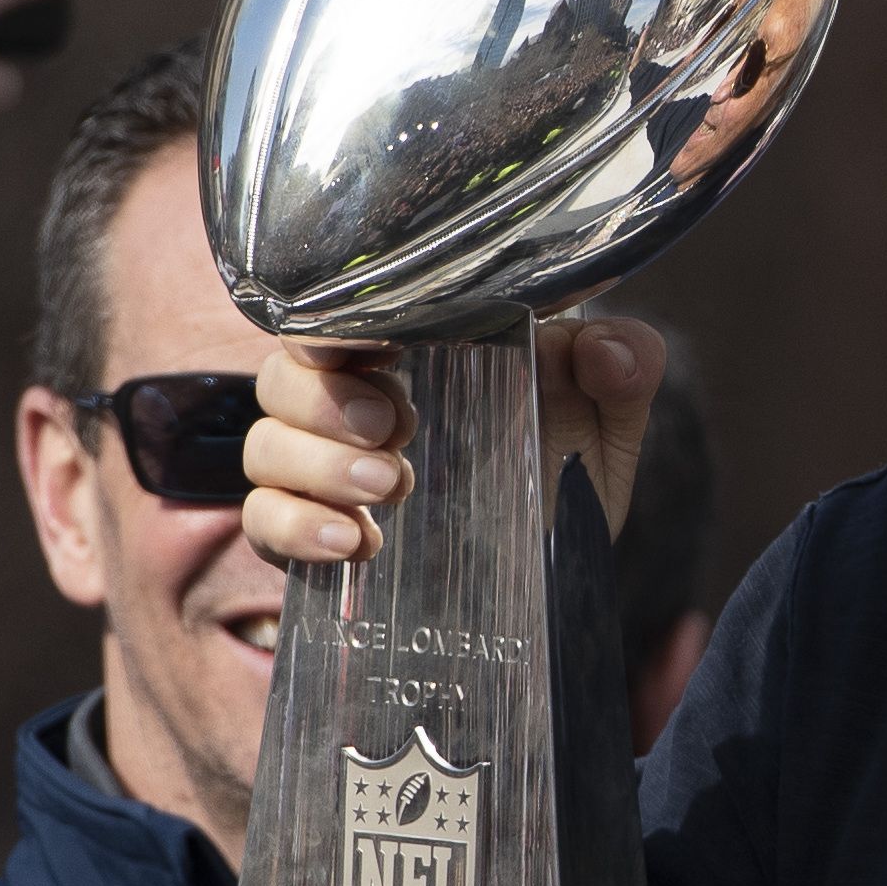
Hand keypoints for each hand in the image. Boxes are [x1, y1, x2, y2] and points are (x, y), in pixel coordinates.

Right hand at [243, 316, 663, 563]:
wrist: (562, 571)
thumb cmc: (569, 472)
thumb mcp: (610, 419)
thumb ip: (623, 369)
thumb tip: (609, 349)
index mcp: (414, 353)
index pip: (338, 315)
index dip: (336, 323)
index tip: (382, 346)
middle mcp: (357, 405)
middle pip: (285, 376)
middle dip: (328, 400)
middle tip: (398, 427)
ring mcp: (329, 472)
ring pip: (267, 446)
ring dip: (317, 465)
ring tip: (393, 488)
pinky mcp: (316, 534)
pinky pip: (264, 521)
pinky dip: (295, 528)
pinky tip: (352, 543)